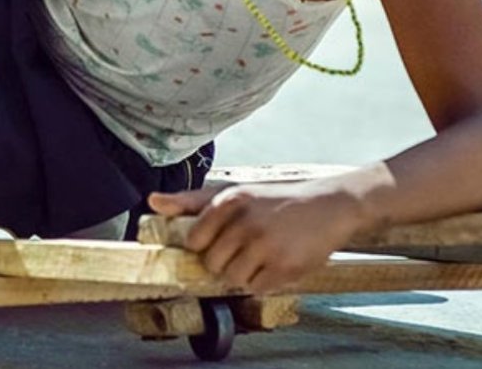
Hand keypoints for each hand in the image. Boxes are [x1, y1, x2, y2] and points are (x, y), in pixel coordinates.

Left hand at [149, 179, 364, 294]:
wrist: (329, 205)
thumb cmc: (275, 200)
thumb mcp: (235, 192)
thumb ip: (192, 201)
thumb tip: (152, 201)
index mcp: (231, 199)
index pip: (196, 239)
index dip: (204, 246)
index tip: (217, 242)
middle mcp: (245, 221)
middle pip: (212, 263)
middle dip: (224, 261)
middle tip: (245, 247)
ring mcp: (266, 245)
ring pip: (233, 278)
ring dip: (244, 273)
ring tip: (261, 254)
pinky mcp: (285, 267)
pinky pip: (257, 288)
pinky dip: (264, 281)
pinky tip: (277, 262)